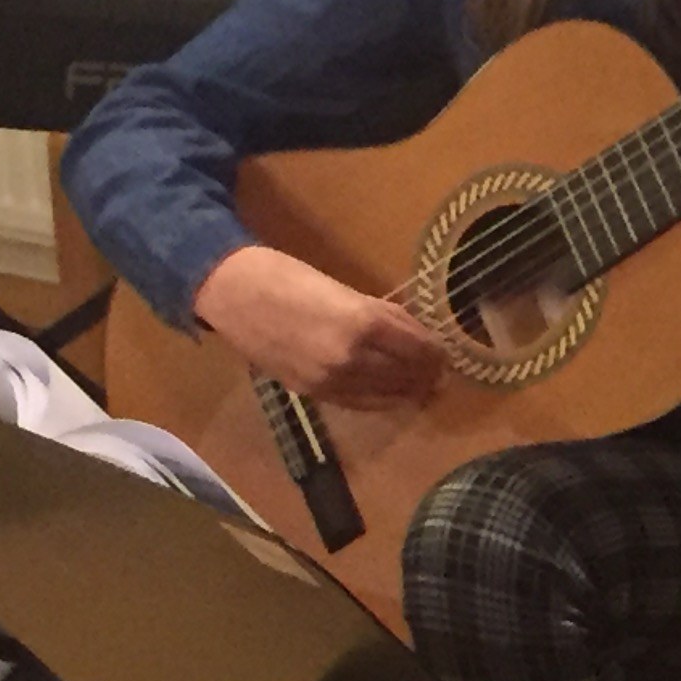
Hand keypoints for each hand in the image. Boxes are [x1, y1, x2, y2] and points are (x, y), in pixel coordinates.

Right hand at [191, 244, 446, 409]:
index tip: (447, 353)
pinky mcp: (312, 392)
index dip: (438, 353)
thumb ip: (381, 315)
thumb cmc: (287, 277)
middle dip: (429, 376)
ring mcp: (330, 380)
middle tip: (442, 374)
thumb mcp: (344, 289)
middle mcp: (351, 358)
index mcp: (363, 323)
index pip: (419, 348)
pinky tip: (391, 395)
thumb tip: (416, 334)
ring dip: (409, 392)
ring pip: (386, 395)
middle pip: (408, 376)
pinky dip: (380, 400)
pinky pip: (359, 403)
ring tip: (424, 387)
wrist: (233, 294)